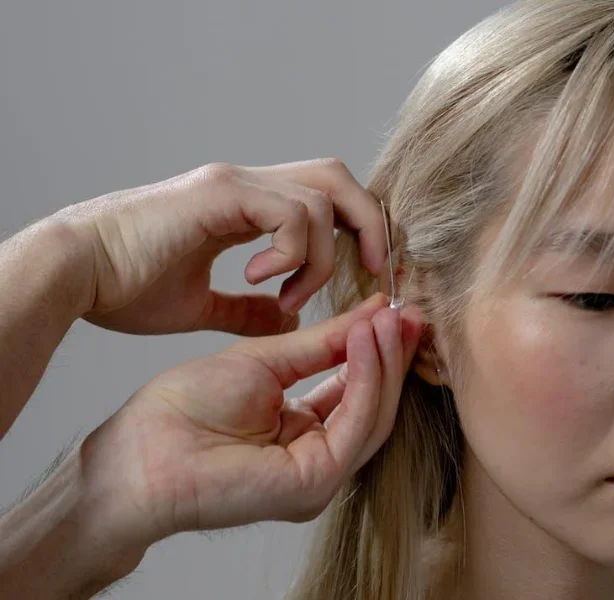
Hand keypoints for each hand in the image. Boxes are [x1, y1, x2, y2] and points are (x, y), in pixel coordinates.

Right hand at [55, 159, 386, 335]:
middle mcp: (246, 186)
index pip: (324, 198)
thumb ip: (246, 307)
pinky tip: (263, 279)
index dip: (357, 230)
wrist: (72, 273)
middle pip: (338, 177)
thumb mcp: (199, 304)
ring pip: (321, 195)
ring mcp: (234, 183)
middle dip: (367, 224)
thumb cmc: (124, 287)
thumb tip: (284, 318)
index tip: (364, 278)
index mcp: (245, 207)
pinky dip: (294, 249)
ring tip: (288, 295)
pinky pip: (289, 210)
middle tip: (370, 273)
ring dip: (321, 256)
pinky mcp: (219, 193)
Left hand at [78, 293, 420, 545]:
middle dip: (392, 355)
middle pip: (375, 404)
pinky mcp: (315, 483)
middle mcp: (319, 459)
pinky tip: (366, 340)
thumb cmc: (186, 409)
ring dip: (385, 362)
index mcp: (304, 435)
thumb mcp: (266, 361)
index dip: (378, 350)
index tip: (394, 311)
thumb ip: (322, 344)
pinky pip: (357, 424)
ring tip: (388, 317)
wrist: (141, 449)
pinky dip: (367, 378)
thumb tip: (370, 316)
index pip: (357, 391)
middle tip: (407, 312)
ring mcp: (320, 476)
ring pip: (375, 415)